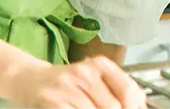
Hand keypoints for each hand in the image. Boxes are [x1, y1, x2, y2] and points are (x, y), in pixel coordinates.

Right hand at [6, 56, 145, 108]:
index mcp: (100, 65)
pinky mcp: (53, 102)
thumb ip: (117, 90)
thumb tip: (139, 106)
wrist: (30, 80)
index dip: (134, 106)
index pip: (128, 90)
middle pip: (113, 107)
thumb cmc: (67, 83)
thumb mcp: (94, 79)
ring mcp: (67, 87)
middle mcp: (84, 73)